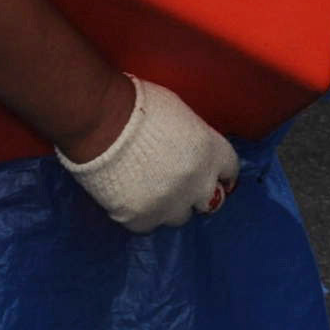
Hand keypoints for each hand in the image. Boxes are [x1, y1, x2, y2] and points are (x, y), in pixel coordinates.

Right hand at [58, 77, 236, 231]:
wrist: (100, 120)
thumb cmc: (137, 104)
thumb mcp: (180, 114)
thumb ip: (193, 140)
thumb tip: (190, 152)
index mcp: (210, 152)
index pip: (230, 171)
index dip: (220, 173)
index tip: (214, 176)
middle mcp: (196, 183)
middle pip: (211, 201)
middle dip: (198, 194)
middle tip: (181, 186)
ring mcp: (170, 204)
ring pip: (180, 217)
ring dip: (170, 206)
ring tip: (150, 192)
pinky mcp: (141, 219)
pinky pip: (148, 225)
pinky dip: (140, 215)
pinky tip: (128, 199)